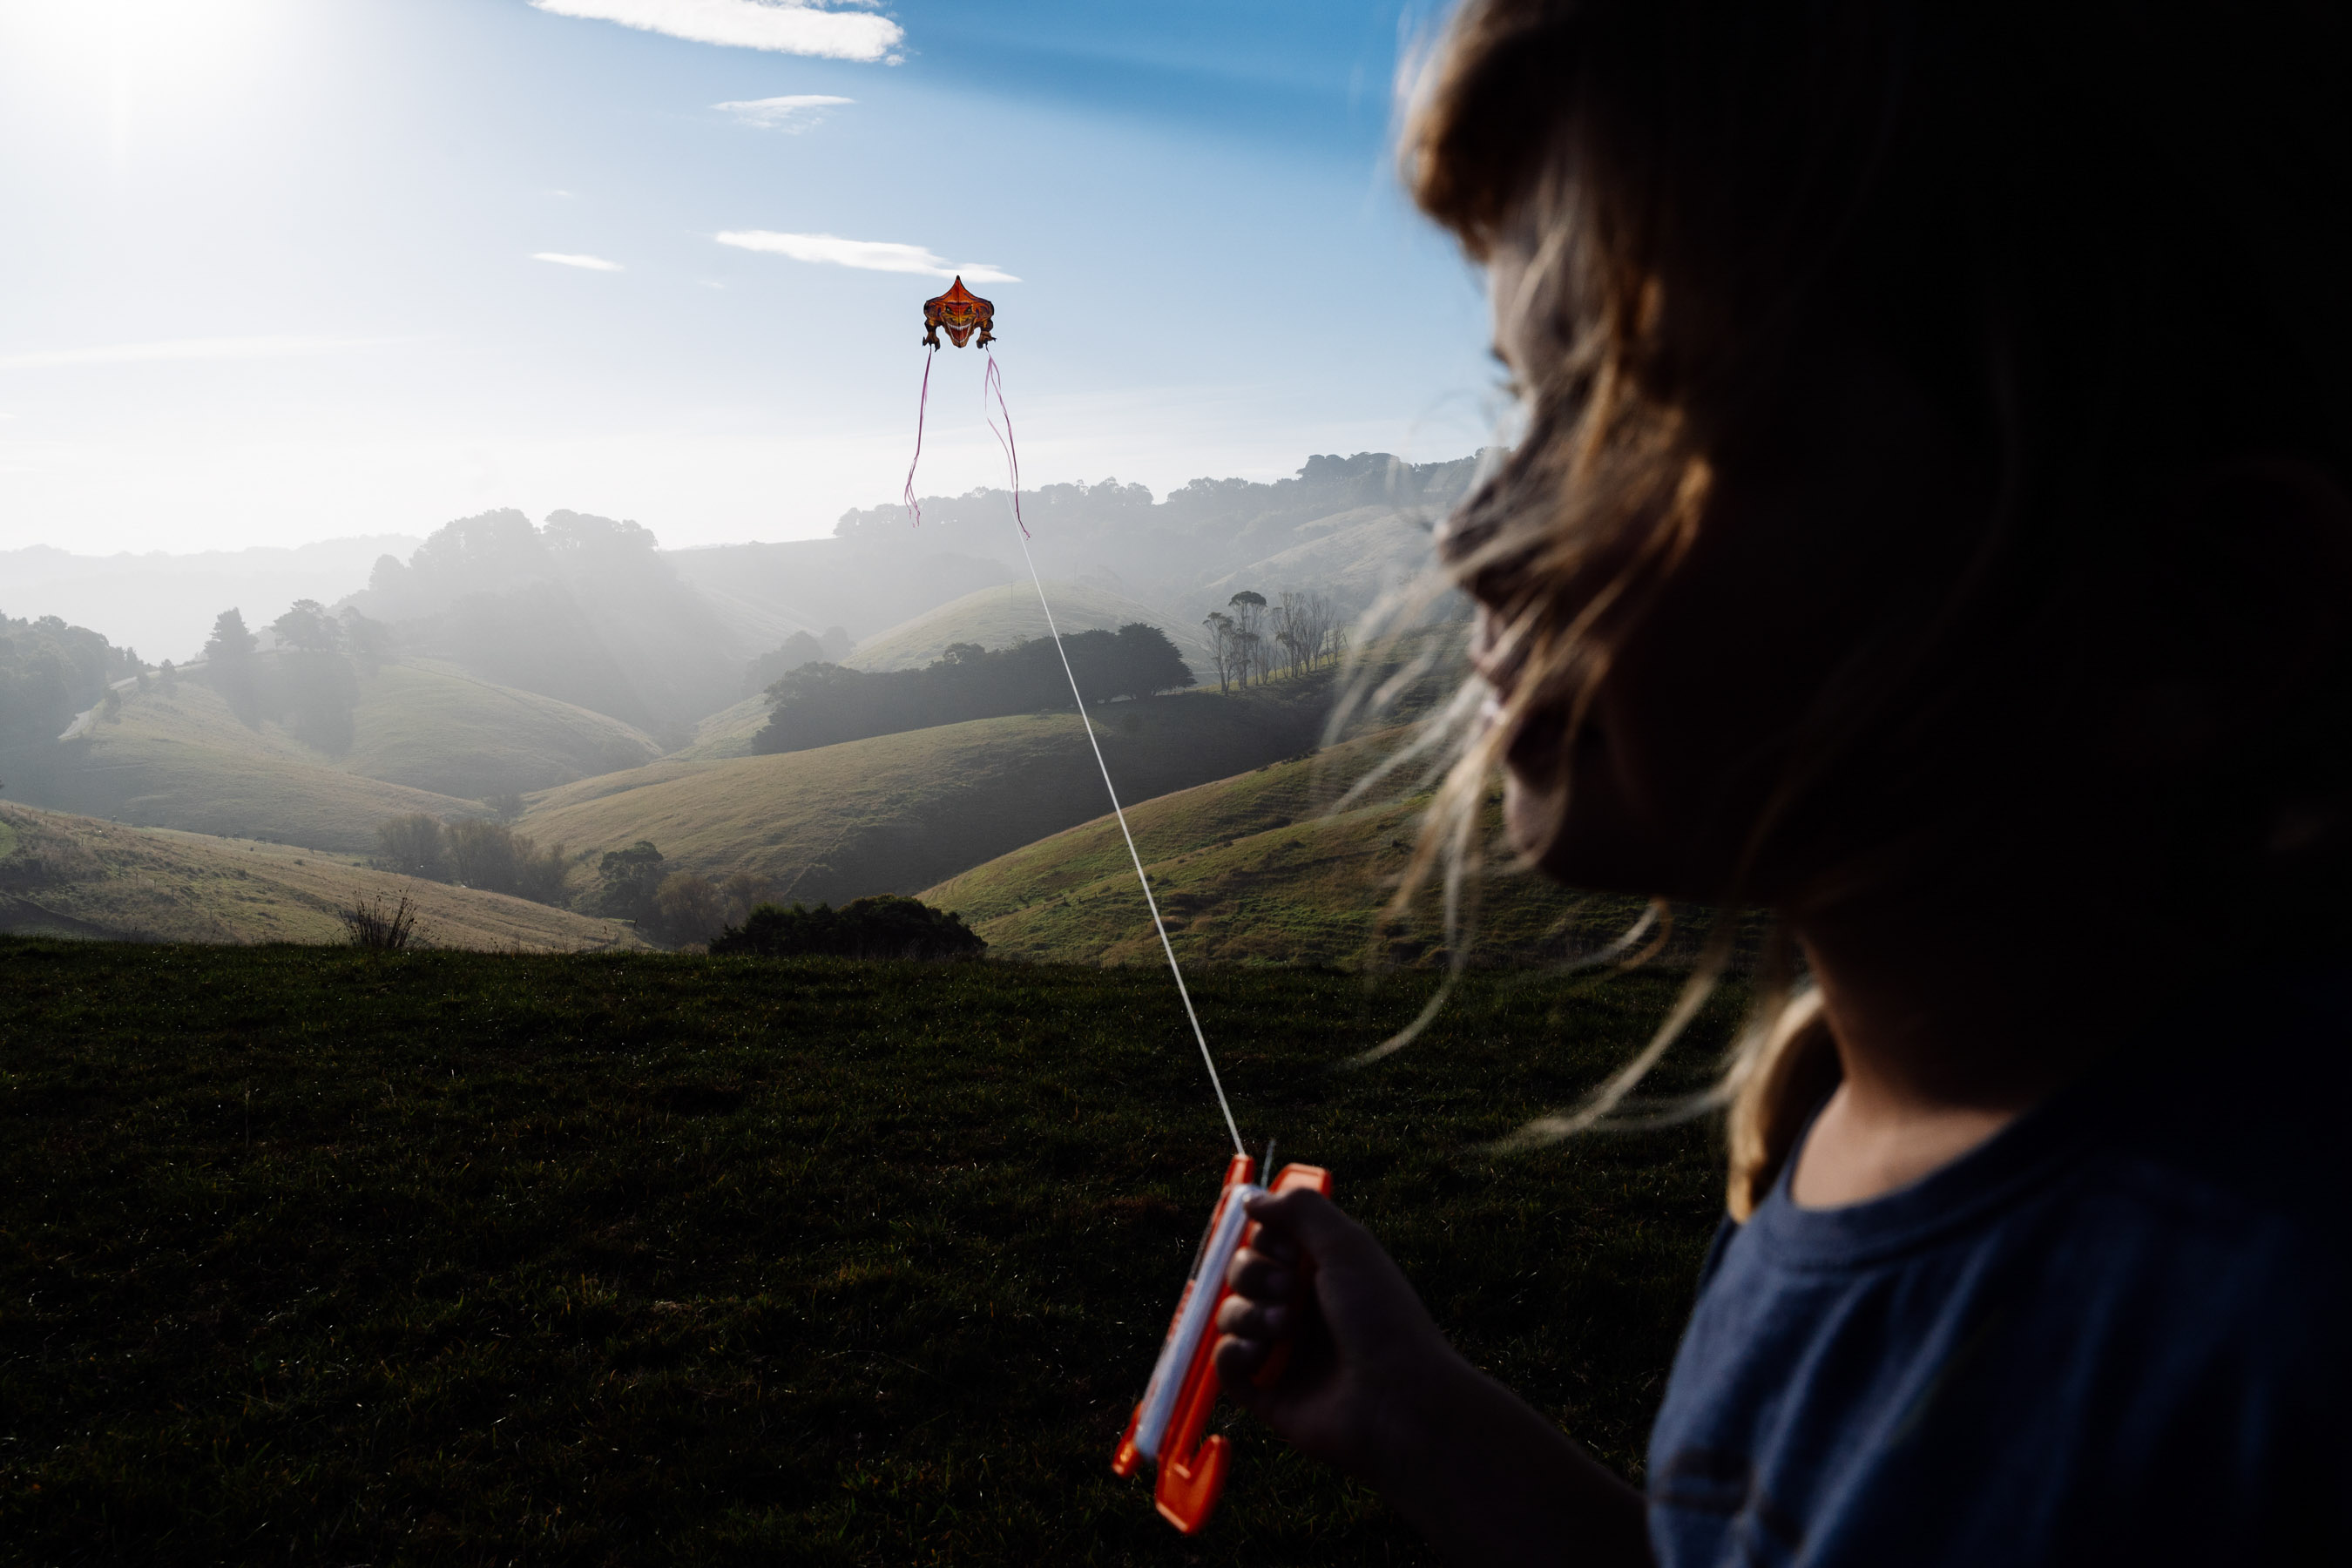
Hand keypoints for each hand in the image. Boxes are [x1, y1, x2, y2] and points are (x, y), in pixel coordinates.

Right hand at [1210, 1187, 1457, 1488]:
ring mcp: (1282, 1351)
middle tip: (1288, 1290)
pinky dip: (1231, 1353)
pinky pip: (1224, 1364)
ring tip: (1282, 1328)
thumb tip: (1252, 1199)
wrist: (1397, 1399)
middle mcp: (1300, 1307)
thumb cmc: (1380, 1317)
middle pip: (1242, 1274)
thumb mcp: (1346, 1245)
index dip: (1265, 1239)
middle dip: (1254, 1275)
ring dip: (1246, 1313)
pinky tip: (1256, 1352)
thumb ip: (1299, 1209)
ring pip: (1229, 1315)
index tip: (1290, 1251)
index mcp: (1321, 1272)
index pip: (1266, 1241)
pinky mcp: (1268, 1392)